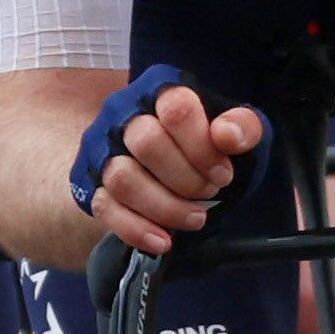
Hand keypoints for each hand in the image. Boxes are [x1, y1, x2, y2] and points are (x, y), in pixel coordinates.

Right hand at [70, 63, 261, 256]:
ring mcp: (102, 151)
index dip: (203, 146)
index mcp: (161, 91)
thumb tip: (227, 135)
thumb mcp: (235, 130)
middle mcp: (124, 115)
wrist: (171, 166)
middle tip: (209, 193)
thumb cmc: (206, 144)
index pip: (177, 108)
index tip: (223, 173)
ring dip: (165, 207)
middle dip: (185, 178)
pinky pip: (104, 208)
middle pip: (145, 142)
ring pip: (121, 178)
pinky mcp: (92, 185)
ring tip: (195, 218)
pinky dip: (135, 230)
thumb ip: (242, 126)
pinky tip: (163, 241)